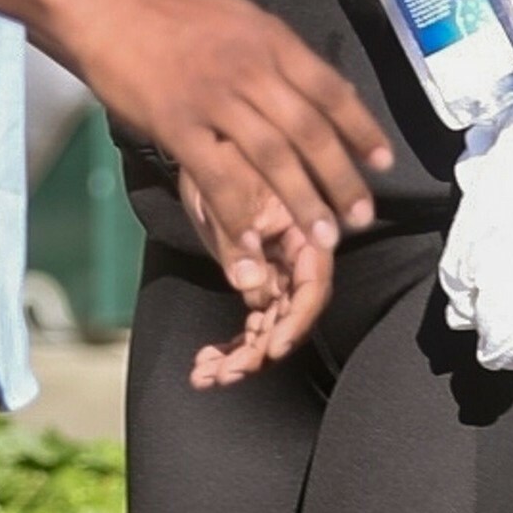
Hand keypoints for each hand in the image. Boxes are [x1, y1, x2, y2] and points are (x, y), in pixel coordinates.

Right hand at [64, 0, 390, 260]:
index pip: (331, 90)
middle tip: (360, 219)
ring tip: (324, 239)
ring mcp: (214, 97)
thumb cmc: (177, 15)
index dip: (362, 130)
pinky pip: (217, 177)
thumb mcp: (242, 19)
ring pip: (273, 158)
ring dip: (303, 203)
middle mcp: (251, 68)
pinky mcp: (177, 124)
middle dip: (341, 180)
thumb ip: (281, 55)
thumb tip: (326, 89)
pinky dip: (239, 215)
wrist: (111, 6)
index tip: (384, 164)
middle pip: (309, 131)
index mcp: (273, 40)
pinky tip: (254, 244)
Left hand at [179, 172, 333, 385]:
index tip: (271, 349)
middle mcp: (295, 255)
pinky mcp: (253, 277)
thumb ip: (240, 236)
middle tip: (226, 374)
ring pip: (268, 326)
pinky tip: (203, 367)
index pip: (313, 285)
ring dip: (241, 356)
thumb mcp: (221, 187)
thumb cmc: (214, 153)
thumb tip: (253, 288)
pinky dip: (230, 347)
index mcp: (303, 227)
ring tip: (207, 376)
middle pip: (290, 315)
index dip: (295, 321)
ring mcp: (275, 269)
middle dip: (260, 350)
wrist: (199, 136)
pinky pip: (250, 322)